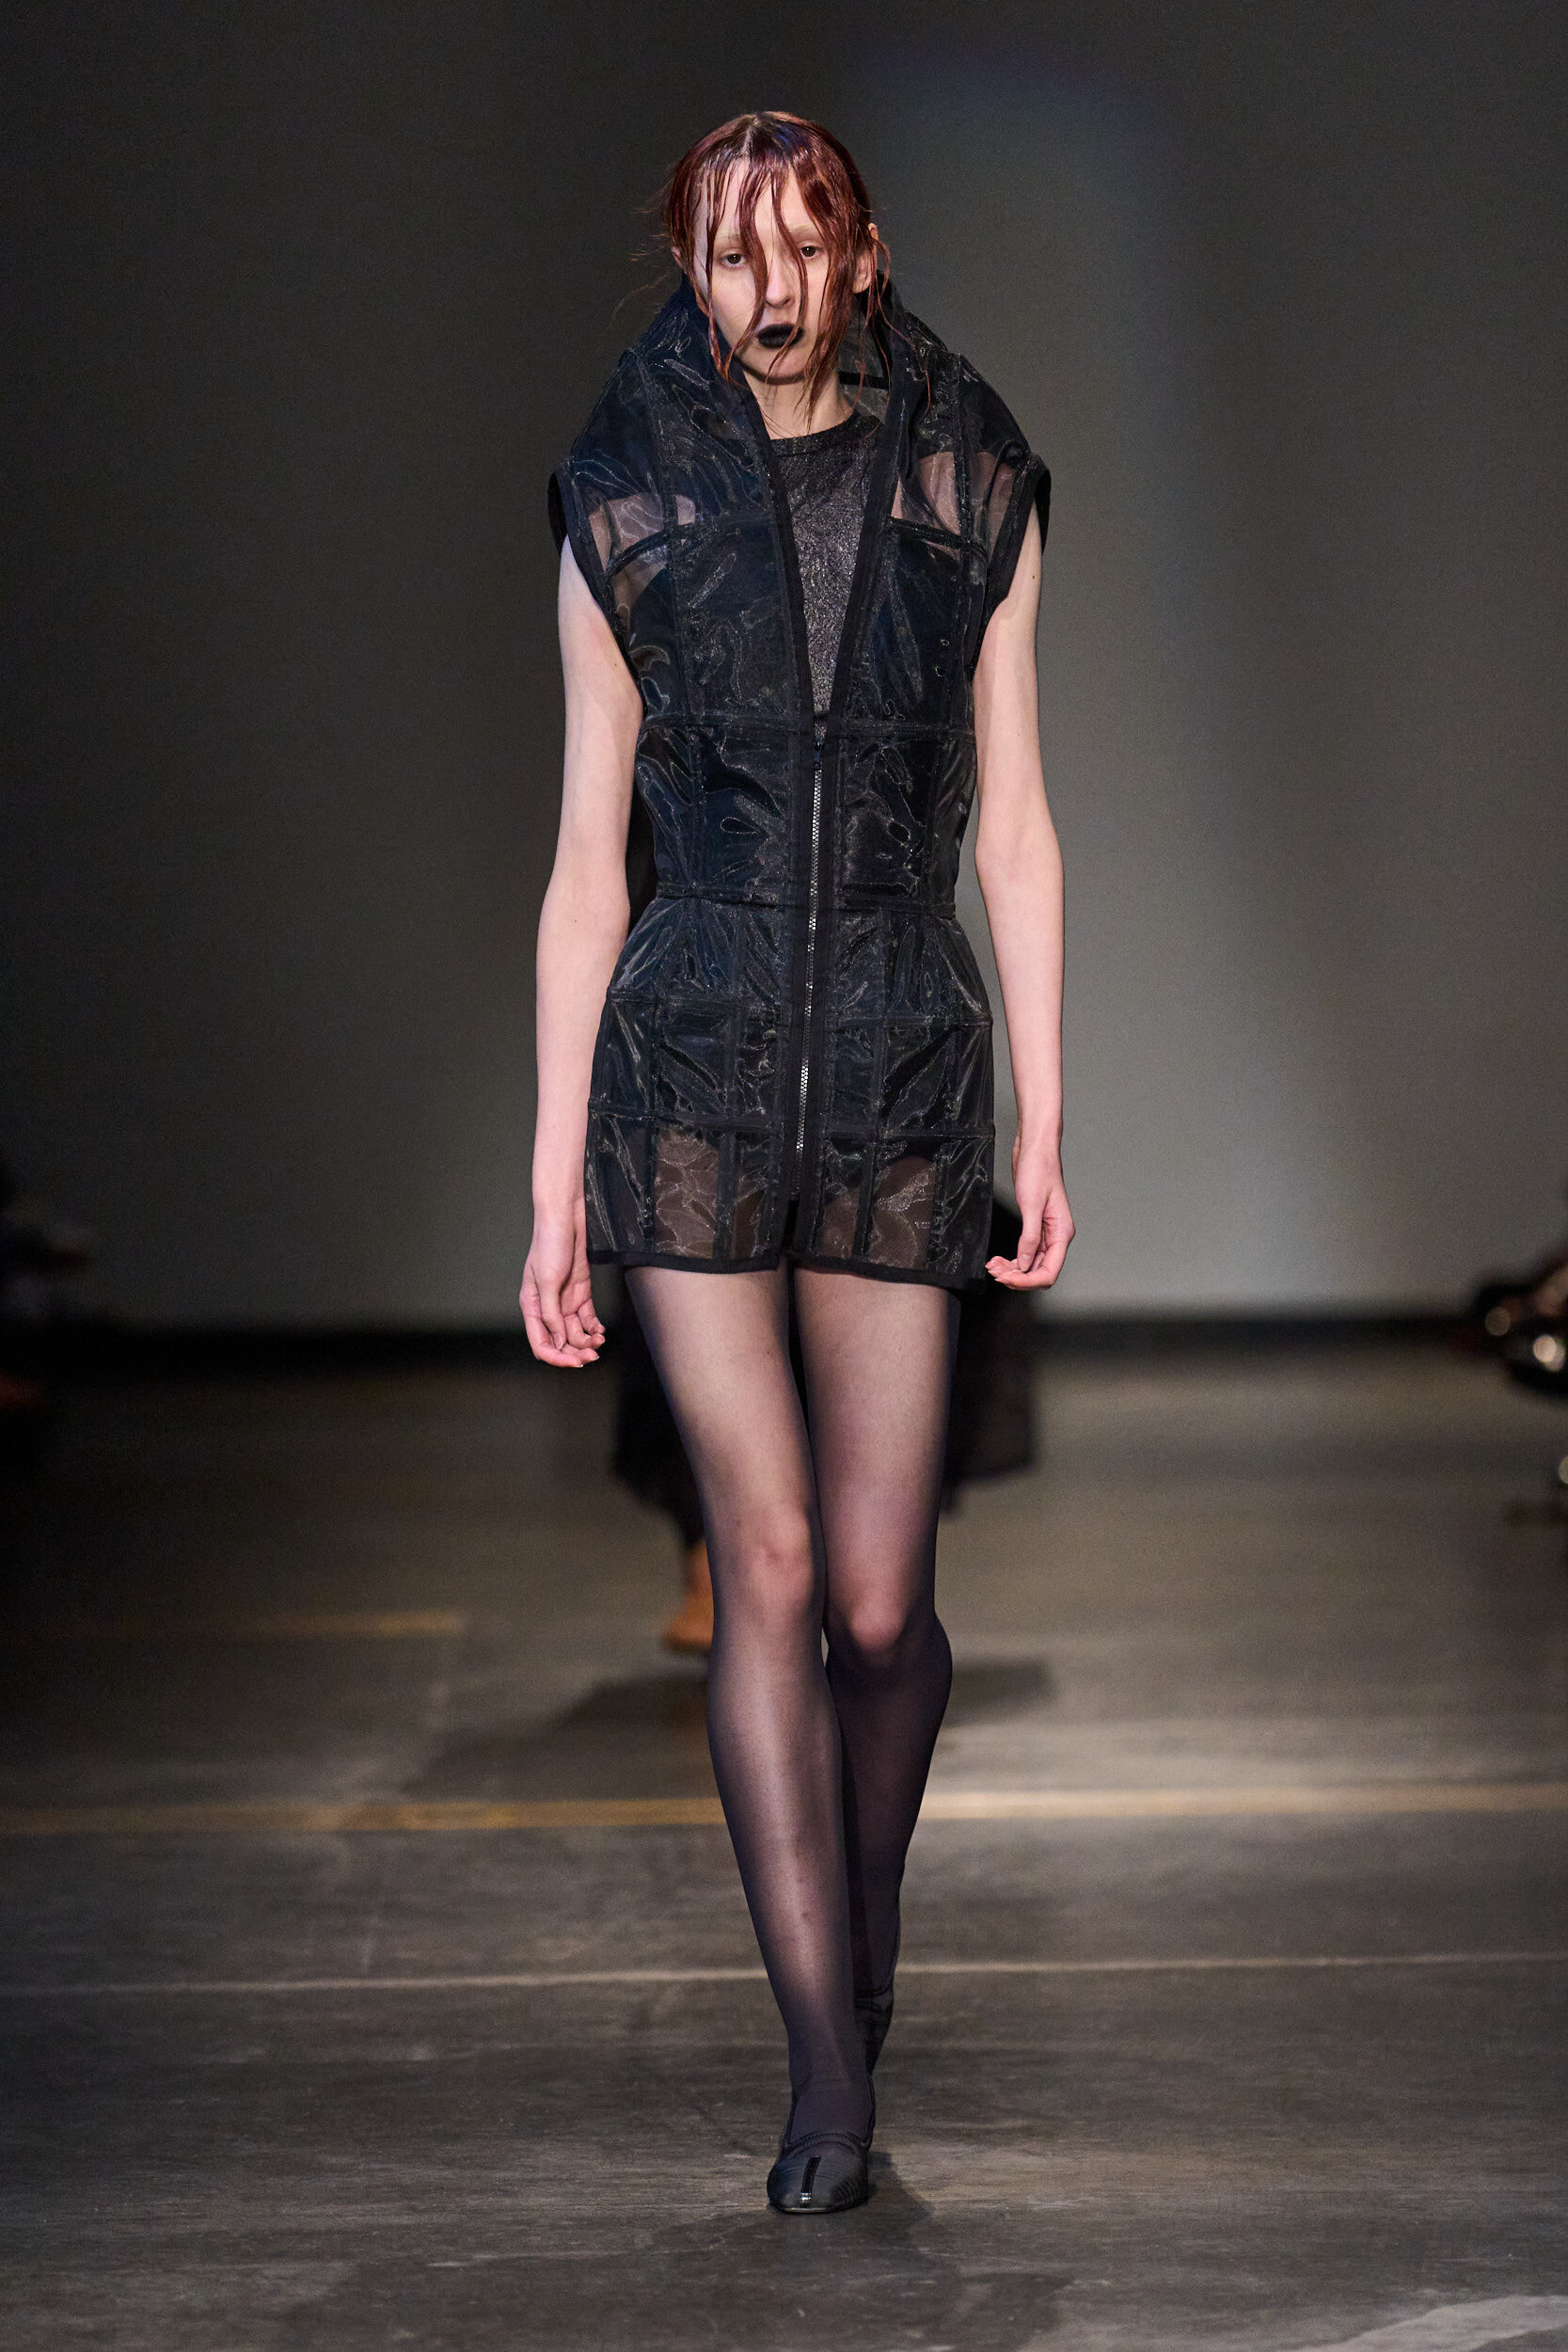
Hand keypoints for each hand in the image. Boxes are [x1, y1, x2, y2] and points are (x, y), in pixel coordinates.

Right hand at [520, 1201, 605, 1366]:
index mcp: (531, 1307)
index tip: (575, 1362)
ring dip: (587, 1341)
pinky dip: (593, 1327)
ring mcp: (564, 1301)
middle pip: (560, 1341)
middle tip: (592, 1356)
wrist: (565, 1219)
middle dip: (575, 1351)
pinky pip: (586, 1319)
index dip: (557, 1357)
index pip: (541, 1343)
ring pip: (575, 1333)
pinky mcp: (580, 1293)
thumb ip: (551, 1313)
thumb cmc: (549, 1244)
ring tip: (599, 1341)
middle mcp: (547, 1307)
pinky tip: (600, 1331)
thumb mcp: (548, 1281)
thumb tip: (558, 1340)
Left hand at [986, 1142, 1073, 1289]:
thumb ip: (1030, 1237)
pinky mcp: (1034, 1226)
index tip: (1008, 1279)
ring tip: (993, 1267)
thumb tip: (1024, 1263)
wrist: (1034, 1150)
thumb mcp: (1032, 1205)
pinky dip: (1012, 1259)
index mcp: (1061, 1233)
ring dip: (1012, 1270)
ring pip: (1031, 1264)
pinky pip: (1025, 1252)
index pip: (1049, 1271)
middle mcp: (1056, 1236)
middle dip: (1017, 1276)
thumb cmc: (1038, 1170)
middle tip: (995, 1273)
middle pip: (1040, 1271)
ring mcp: (1045, 1232)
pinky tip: (999, 1260)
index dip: (1028, 1281)